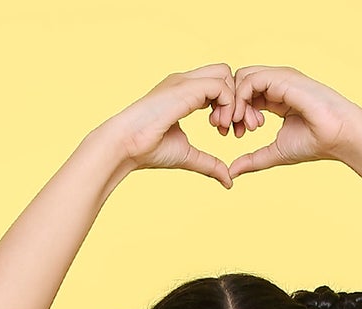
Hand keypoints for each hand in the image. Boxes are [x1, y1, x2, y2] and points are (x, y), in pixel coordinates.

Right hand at [109, 65, 244, 188]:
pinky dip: (227, 105)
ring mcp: (184, 82)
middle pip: (224, 73)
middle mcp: (185, 82)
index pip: (218, 84)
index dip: (229, 106)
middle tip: (230, 128)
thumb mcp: (187, 156)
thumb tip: (229, 181)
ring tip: (222, 129)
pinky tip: (218, 126)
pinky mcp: (184, 88)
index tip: (226, 132)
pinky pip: (219, 85)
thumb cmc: (148, 150)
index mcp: (184, 93)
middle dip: (236, 99)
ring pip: (225, 74)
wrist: (126, 145)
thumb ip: (209, 163)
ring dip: (232, 102)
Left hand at [215, 66, 360, 176]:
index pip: (243, 95)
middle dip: (229, 106)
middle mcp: (275, 83)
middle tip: (230, 131)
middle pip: (238, 83)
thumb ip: (253, 159)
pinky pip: (250, 80)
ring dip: (234, 104)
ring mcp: (279, 78)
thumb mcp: (275, 153)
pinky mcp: (281, 78)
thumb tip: (231, 171)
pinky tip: (247, 121)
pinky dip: (241, 99)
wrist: (337, 136)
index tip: (232, 134)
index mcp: (274, 97)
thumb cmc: (314, 143)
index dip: (232, 113)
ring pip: (241, 78)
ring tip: (240, 128)